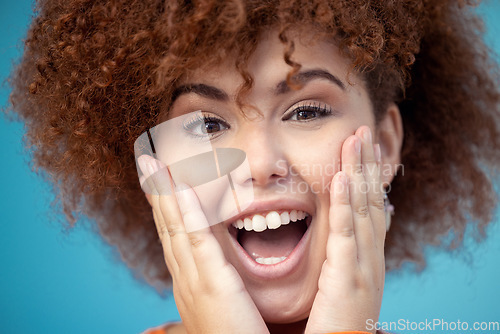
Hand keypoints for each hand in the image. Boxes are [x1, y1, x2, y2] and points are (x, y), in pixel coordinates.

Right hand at [138, 155, 268, 333]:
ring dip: (163, 193)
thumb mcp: (223, 304)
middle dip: (156, 192)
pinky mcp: (213, 286)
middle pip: (167, 226)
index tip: (160, 178)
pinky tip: (179, 188)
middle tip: (147, 160)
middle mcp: (185, 278)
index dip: (165, 204)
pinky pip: (197, 242)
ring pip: (174, 228)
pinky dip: (185, 214)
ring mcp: (194, 281)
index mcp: (190, 281)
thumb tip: (215, 267)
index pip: (174, 234)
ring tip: (153, 162)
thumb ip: (218, 280)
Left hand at [305, 126, 384, 333]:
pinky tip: (343, 178)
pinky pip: (346, 234)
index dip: (368, 176)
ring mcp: (362, 267)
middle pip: (369, 201)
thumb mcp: (343, 283)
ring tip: (356, 138)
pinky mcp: (347, 278)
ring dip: (358, 172)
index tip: (363, 147)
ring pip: (361, 209)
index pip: (369, 207)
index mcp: (366, 258)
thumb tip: (348, 230)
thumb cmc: (335, 324)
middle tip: (363, 130)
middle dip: (366, 164)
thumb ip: (345, 254)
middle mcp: (370, 258)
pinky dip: (345, 204)